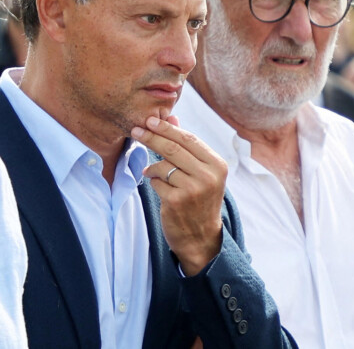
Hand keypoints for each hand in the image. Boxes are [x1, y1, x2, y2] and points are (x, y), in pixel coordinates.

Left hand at [132, 116, 227, 275]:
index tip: (150, 120)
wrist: (201, 237)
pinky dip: (153, 181)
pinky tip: (158, 186)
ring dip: (152, 166)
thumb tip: (171, 117)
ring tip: (151, 172)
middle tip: (136, 129)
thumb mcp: (201, 171)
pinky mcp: (177, 201)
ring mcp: (193, 189)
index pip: (189, 139)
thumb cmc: (199, 199)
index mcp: (217, 164)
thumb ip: (187, 145)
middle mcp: (208, 175)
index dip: (168, 128)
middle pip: (173, 148)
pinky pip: (157, 181)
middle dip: (152, 137)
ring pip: (163, 165)